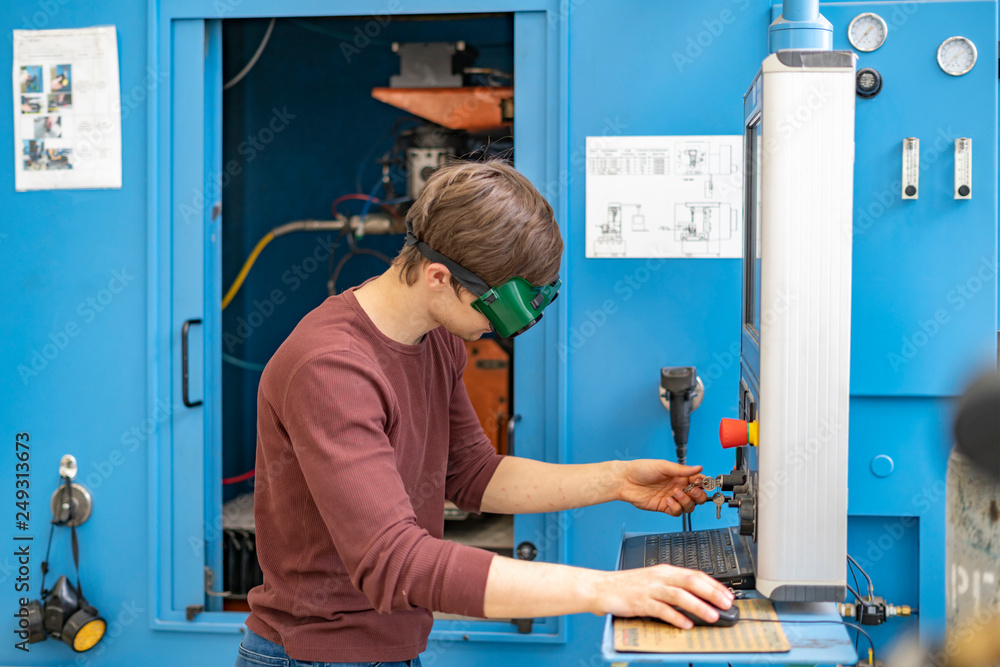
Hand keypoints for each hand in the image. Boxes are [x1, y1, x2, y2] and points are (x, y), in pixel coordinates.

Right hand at [592, 564, 734, 627]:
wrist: (602, 587)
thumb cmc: (628, 586)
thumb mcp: (654, 581)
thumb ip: (674, 588)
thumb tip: (698, 598)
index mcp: (665, 571)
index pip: (695, 574)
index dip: (714, 584)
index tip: (727, 595)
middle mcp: (659, 577)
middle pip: (690, 581)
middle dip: (711, 593)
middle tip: (726, 604)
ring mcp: (650, 589)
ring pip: (679, 595)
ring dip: (698, 606)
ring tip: (712, 616)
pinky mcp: (640, 602)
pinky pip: (661, 610)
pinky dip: (676, 617)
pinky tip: (686, 624)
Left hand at [618, 459, 707, 515]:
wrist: (625, 480)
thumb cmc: (641, 469)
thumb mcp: (663, 466)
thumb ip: (682, 470)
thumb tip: (699, 468)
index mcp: (679, 476)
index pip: (698, 481)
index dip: (703, 483)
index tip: (703, 483)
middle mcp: (678, 487)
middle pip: (697, 497)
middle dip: (698, 495)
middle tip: (692, 491)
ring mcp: (672, 498)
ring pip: (689, 506)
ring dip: (686, 501)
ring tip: (675, 493)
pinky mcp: (664, 507)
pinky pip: (676, 512)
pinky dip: (675, 507)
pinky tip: (668, 500)